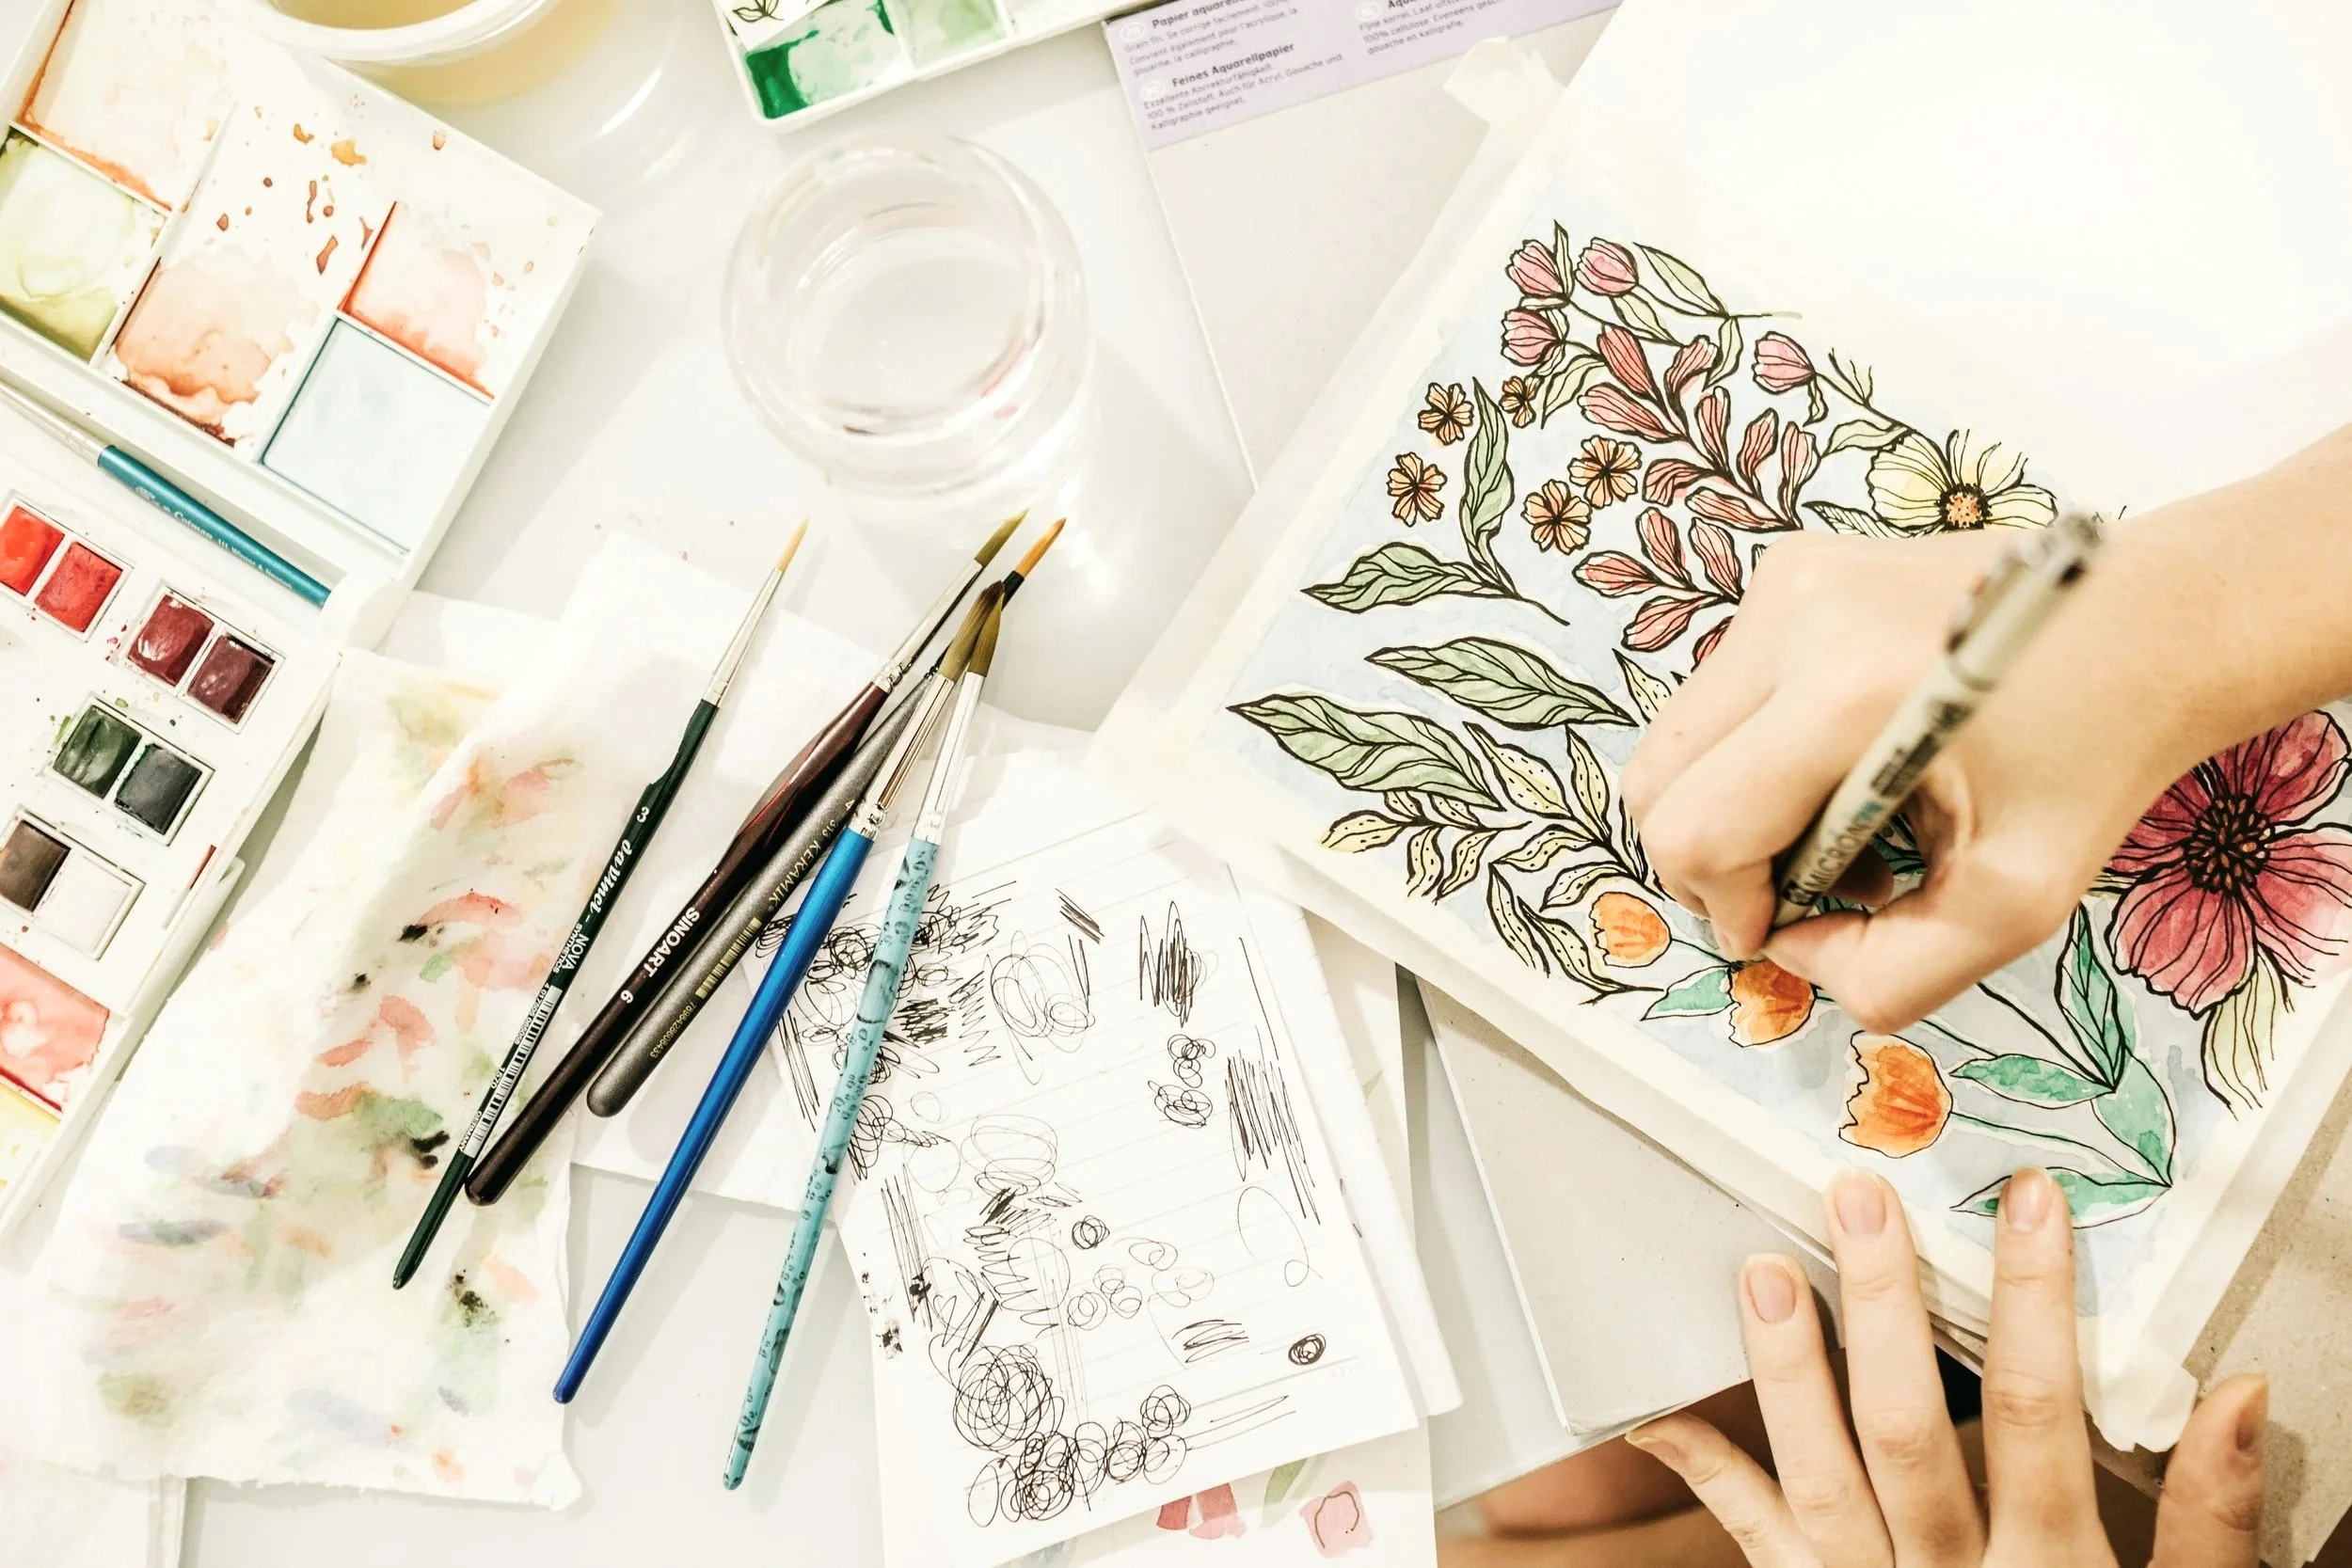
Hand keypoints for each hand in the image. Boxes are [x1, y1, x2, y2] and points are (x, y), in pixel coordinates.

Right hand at [1623, 421, 2351, 1031]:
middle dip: (1715, 863)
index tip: (1796, 927)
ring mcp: (1786, 581)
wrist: (2163, 618)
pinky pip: (1721, 693)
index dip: (1728, 907)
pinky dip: (1759, 755)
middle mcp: (1794, 617)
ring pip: (1680, 739)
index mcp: (1845, 692)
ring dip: (1737, 810)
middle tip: (1808, 891)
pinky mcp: (1792, 568)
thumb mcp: (2014, 904)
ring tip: (1845, 832)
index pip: (1695, 828)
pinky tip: (1850, 770)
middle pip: (1658, 781)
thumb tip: (1793, 952)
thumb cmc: (2102, 754)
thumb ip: (1889, 974)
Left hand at [1625, 1167, 2267, 1566]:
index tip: (2026, 1200)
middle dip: (1882, 1309)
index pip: (2039, 1412)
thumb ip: (2210, 1518)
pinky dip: (1703, 1471)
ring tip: (1760, 1271)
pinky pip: (1753, 1538)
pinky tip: (1654, 1412)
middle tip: (1856, 1198)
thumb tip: (2238, 1395)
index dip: (2033, 1300)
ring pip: (1818, 1476)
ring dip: (1785, 1372)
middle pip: (1907, 1429)